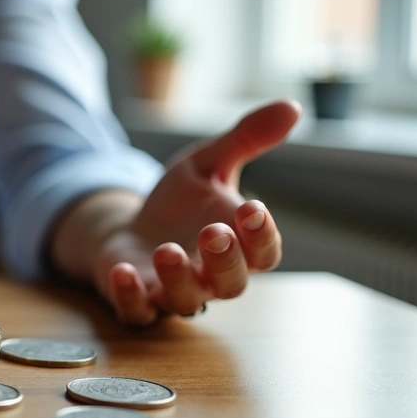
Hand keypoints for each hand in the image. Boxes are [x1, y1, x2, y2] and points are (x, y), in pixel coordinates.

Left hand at [96, 100, 301, 324]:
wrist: (129, 227)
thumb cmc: (178, 203)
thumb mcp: (207, 164)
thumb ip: (245, 140)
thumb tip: (292, 105)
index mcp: (237, 247)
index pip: (263, 253)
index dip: (262, 235)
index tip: (253, 207)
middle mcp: (210, 277)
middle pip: (231, 284)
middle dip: (225, 260)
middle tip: (214, 231)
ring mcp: (172, 292)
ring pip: (186, 301)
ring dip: (178, 277)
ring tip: (167, 249)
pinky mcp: (136, 300)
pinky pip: (137, 312)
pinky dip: (131, 296)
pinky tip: (124, 271)